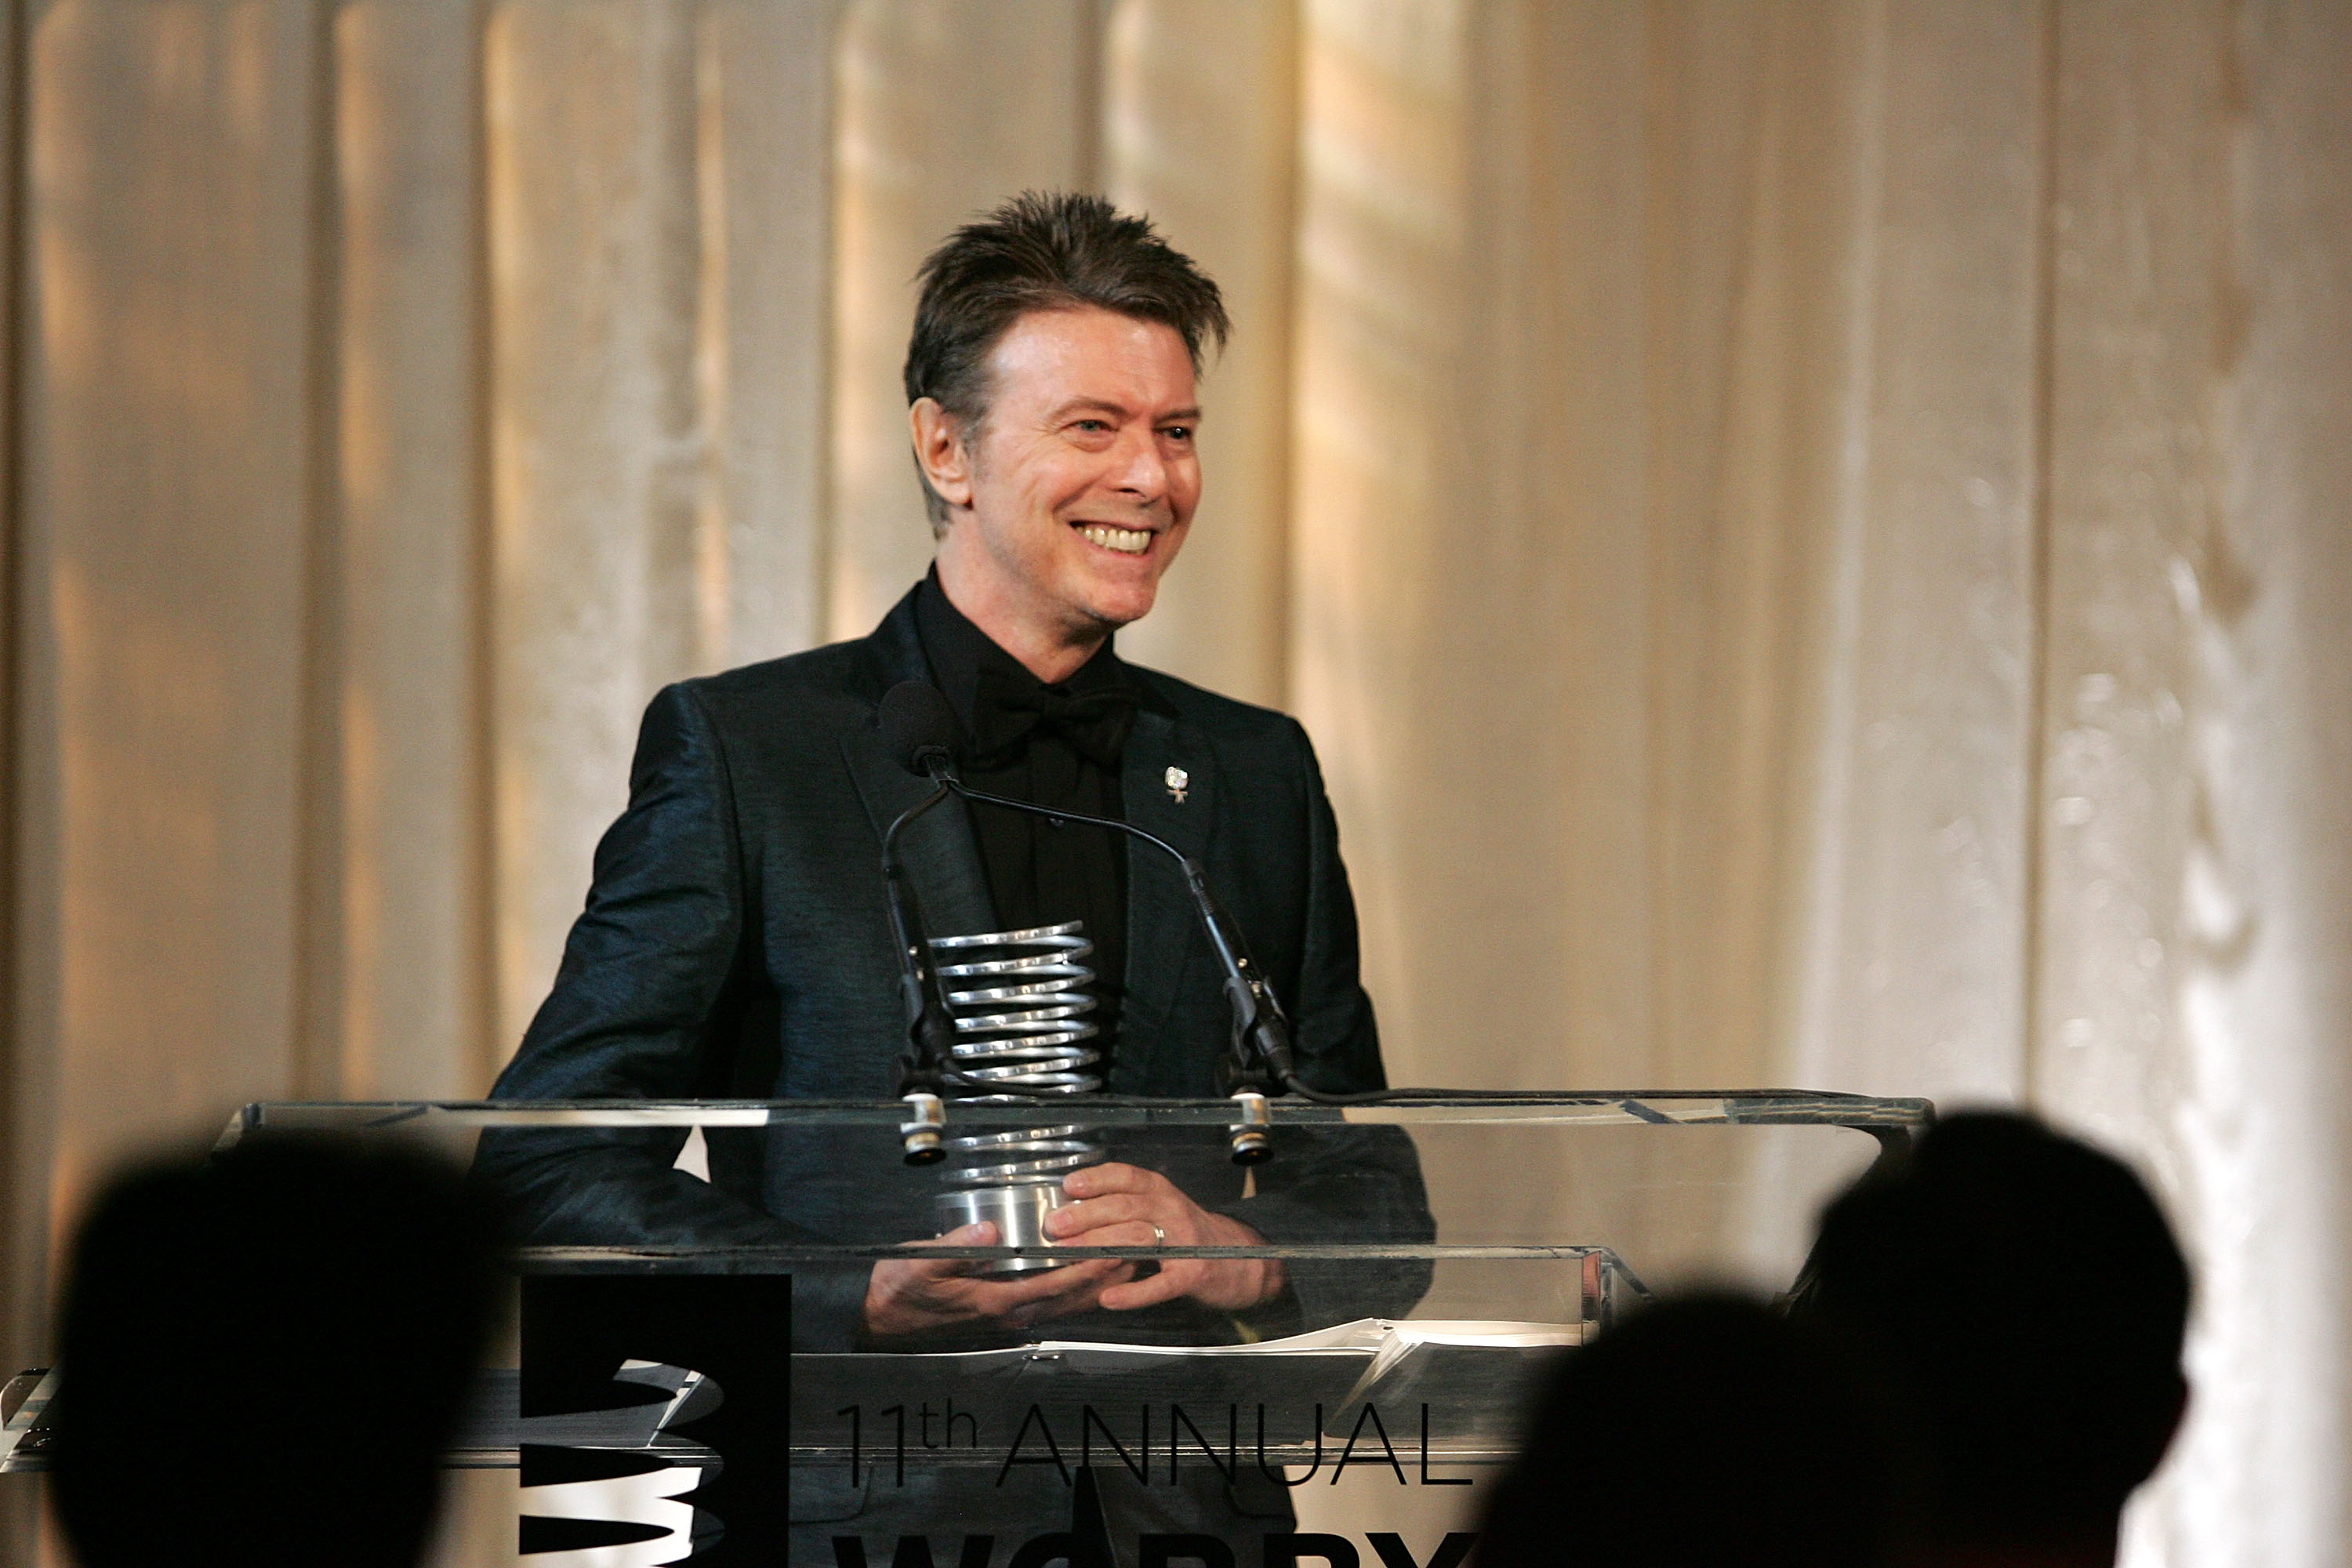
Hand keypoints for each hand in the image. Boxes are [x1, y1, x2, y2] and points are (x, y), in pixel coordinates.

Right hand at [860, 1222, 1129, 1341]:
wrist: (882, 1316)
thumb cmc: (901, 1287)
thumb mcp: (921, 1263)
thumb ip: (958, 1248)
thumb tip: (991, 1233)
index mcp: (993, 1299)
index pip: (1051, 1284)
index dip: (1084, 1268)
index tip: (1112, 1249)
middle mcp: (1007, 1312)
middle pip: (1067, 1297)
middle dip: (1103, 1276)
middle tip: (1135, 1253)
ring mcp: (1007, 1316)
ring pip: (1063, 1304)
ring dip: (1096, 1286)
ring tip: (1127, 1264)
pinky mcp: (1003, 1312)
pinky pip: (1050, 1304)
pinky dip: (1075, 1293)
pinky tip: (1091, 1282)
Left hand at [1045, 1163, 1284, 1312]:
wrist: (1241, 1259)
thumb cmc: (1188, 1235)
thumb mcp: (1160, 1210)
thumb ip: (1125, 1208)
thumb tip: (1071, 1211)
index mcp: (1161, 1192)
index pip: (1127, 1176)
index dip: (1097, 1179)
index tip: (1069, 1185)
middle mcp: (1172, 1210)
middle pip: (1125, 1207)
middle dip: (1086, 1215)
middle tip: (1055, 1226)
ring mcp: (1184, 1242)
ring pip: (1137, 1238)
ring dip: (1100, 1245)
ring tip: (1070, 1254)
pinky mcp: (1192, 1274)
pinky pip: (1160, 1283)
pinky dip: (1134, 1293)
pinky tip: (1110, 1298)